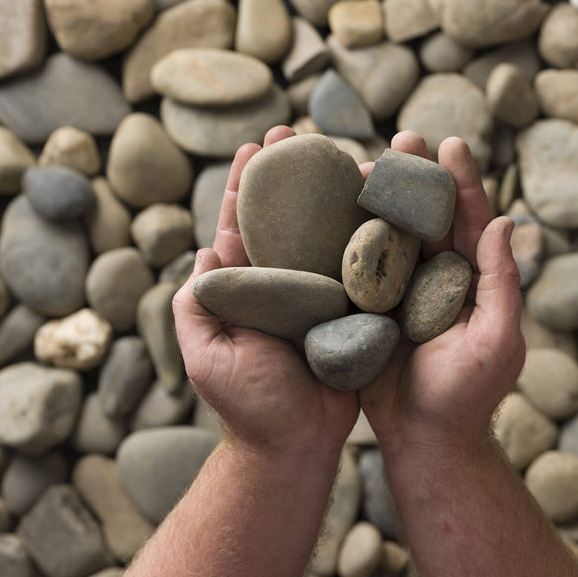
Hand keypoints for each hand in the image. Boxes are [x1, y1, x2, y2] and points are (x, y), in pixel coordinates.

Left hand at [172, 126, 359, 456]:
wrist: (295, 444)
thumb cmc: (247, 405)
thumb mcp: (205, 355)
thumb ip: (195, 305)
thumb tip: (203, 251)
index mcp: (244, 288)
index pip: (243, 225)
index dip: (248, 184)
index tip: (257, 144)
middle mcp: (282, 284)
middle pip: (287, 219)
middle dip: (290, 175)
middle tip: (300, 133)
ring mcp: (318, 296)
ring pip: (328, 236)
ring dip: (335, 195)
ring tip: (349, 157)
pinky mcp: (350, 312)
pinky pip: (361, 269)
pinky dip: (369, 237)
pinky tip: (382, 206)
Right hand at [358, 132, 525, 453]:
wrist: (423, 439)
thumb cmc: (465, 396)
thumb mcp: (496, 340)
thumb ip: (502, 283)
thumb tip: (505, 220)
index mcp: (473, 279)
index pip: (470, 219)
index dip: (462, 181)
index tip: (451, 144)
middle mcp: (437, 276)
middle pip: (426, 216)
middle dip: (416, 176)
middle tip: (402, 138)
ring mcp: (402, 290)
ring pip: (390, 233)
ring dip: (377, 199)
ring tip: (359, 164)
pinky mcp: (370, 307)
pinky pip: (358, 265)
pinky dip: (346, 237)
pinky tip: (328, 211)